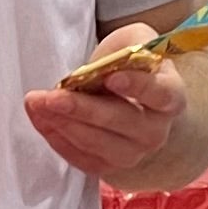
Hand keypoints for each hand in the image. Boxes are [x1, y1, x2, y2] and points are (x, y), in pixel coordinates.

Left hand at [25, 27, 187, 179]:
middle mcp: (156, 131)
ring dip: (62, 123)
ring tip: (37, 103)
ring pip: (96, 143)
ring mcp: (133, 153)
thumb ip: (128, 46)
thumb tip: (107, 65)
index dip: (138, 86)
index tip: (112, 77)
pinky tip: (40, 118)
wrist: (131, 100)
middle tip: (53, 97)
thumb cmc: (132, 67)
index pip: (160, 94)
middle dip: (83, 110)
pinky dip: (56, 137)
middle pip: (121, 122)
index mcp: (170, 96)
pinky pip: (80, 157)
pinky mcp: (107, 167)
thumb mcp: (135, 41)